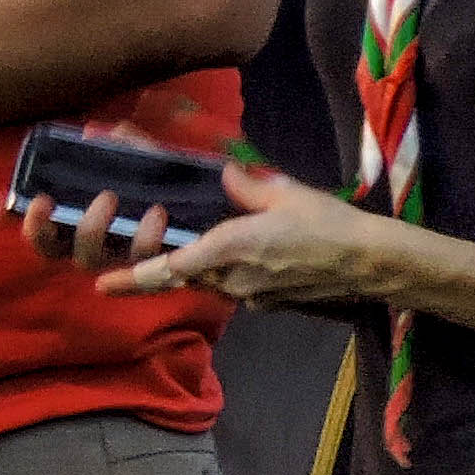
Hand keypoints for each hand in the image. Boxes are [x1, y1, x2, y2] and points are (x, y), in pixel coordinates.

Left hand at [2, 156, 398, 309]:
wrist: (373, 264)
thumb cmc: (330, 224)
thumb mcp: (284, 193)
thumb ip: (245, 185)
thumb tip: (222, 173)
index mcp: (233, 249)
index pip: (173, 267)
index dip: (136, 276)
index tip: (102, 284)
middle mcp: (235, 280)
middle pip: (182, 275)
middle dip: (154, 267)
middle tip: (121, 264)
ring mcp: (250, 295)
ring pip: (204, 281)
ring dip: (189, 267)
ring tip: (182, 247)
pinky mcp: (266, 302)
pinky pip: (230, 286)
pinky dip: (219, 272)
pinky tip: (229, 255)